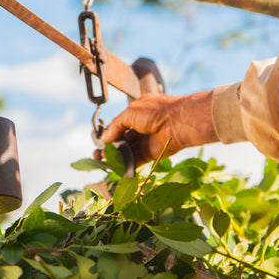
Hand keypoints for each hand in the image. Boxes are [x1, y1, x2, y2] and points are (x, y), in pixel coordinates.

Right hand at [101, 91, 218, 165]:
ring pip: (127, 151)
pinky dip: (126, 164)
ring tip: (104, 161)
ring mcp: (146, 141)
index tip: (100, 142)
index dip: (109, 133)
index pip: (119, 125)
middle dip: (109, 147)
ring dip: (115, 156)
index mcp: (137, 112)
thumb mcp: (130, 112)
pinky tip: (116, 166)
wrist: (179, 122)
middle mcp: (141, 127)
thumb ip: (116, 126)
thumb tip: (105, 137)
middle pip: (121, 139)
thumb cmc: (158, 111)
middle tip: (99, 154)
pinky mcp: (150, 153)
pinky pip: (135, 160)